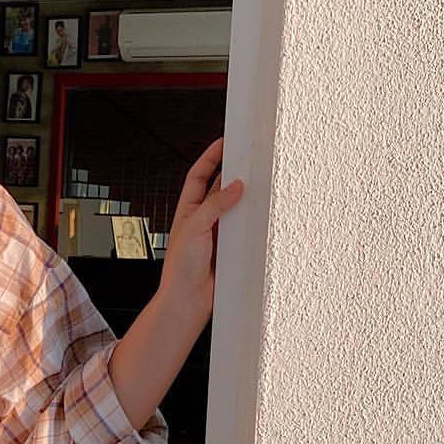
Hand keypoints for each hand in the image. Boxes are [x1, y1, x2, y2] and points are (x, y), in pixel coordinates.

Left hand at [158, 137, 244, 326]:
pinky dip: (254, 220)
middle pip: (220, 188)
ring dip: (245, 197)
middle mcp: (204, 220)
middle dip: (233, 172)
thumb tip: (235, 187)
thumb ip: (214, 205)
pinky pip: (245, 229)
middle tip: (249, 157)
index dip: (210, 158)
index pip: (198, 176)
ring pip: (235, 208)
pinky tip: (262, 213)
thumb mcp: (194, 228)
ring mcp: (218, 233)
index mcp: (188, 211)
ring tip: (259, 181)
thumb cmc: (180, 269)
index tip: (224, 143)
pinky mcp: (231, 248)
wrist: (188, 301)